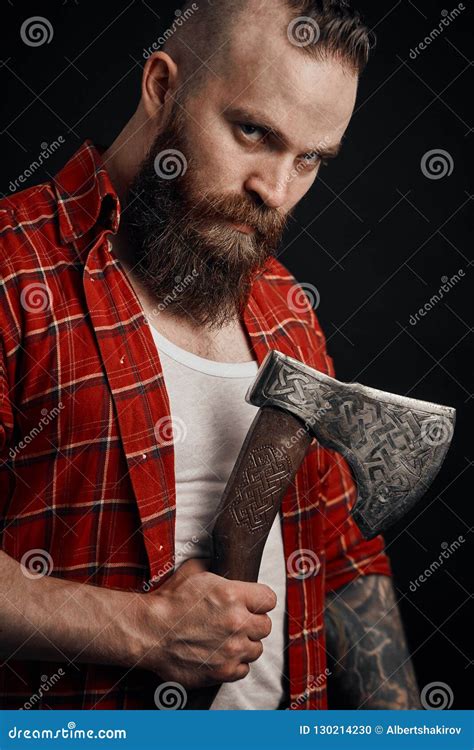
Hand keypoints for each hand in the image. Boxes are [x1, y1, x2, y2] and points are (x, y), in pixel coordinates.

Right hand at [140, 557, 276, 688]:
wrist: (149, 632)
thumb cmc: (169, 601)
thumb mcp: (193, 571)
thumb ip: (215, 565)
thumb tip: (224, 559)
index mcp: (233, 595)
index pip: (269, 599)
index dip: (260, 601)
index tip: (252, 604)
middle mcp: (237, 622)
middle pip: (266, 626)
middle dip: (253, 623)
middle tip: (238, 622)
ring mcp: (232, 649)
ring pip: (256, 649)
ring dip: (245, 644)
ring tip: (228, 639)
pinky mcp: (223, 671)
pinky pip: (244, 669)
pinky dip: (234, 664)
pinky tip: (221, 655)